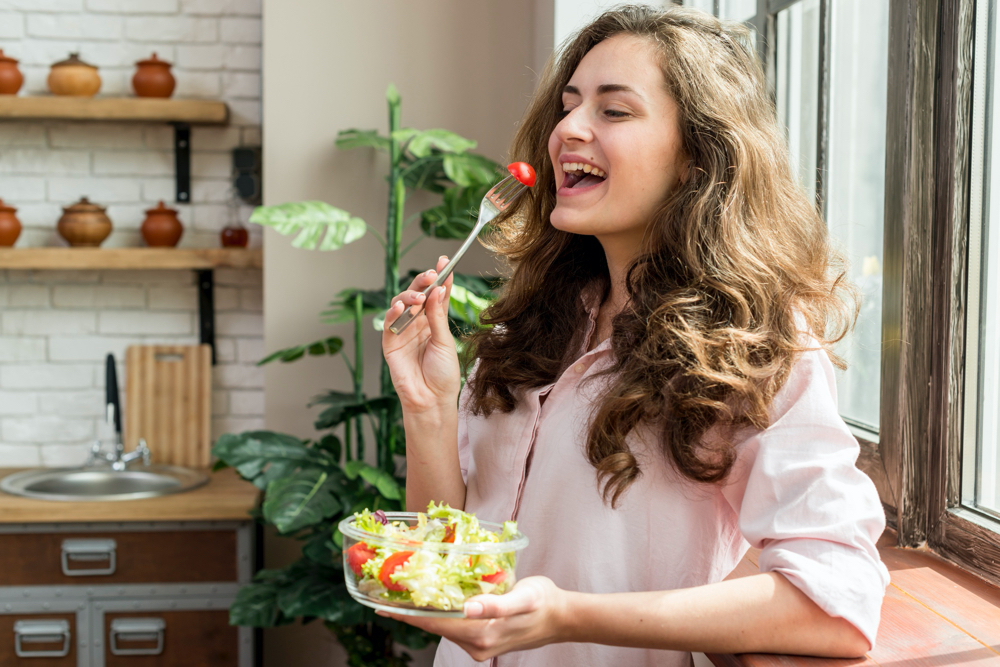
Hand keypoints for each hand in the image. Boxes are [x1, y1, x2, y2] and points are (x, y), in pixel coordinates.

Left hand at [377, 576, 566, 661]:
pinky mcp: (483, 639)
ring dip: (423, 614)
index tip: (382, 606)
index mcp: (481, 634)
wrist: (562, 617)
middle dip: (409, 613)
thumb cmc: (544, 601)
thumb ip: (496, 604)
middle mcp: (476, 645)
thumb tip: (467, 607)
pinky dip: (440, 615)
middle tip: (385, 596)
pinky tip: (433, 602)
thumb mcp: (523, 597)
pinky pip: (454, 627)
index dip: (407, 615)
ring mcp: (479, 645)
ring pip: (443, 627)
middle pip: (434, 627)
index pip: (434, 624)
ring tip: (402, 597)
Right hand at [382, 256, 460, 414]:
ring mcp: (403, 332)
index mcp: (434, 321)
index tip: (444, 261)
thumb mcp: (445, 342)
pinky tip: (401, 307)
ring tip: (420, 297)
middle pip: (417, 295)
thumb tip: (438, 289)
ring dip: (409, 297)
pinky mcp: (390, 343)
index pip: (436, 294)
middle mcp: (417, 323)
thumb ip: (438, 316)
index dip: (439, 277)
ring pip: (401, 305)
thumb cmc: (443, 374)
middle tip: (431, 274)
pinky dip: (393, 313)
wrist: (432, 400)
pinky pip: (388, 324)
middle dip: (423, 282)